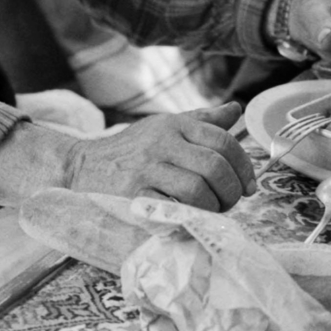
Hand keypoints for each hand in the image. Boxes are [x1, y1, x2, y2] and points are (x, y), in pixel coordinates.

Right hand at [61, 102, 255, 211]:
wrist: (80, 167)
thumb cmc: (129, 150)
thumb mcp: (162, 127)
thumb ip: (201, 121)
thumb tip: (235, 110)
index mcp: (174, 124)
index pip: (223, 140)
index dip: (244, 166)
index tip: (249, 185)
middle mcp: (162, 142)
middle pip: (215, 166)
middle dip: (231, 191)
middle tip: (230, 203)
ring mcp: (147, 168)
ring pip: (198, 190)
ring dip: (213, 208)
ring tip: (211, 212)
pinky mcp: (133, 194)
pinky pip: (173, 209)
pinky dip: (189, 218)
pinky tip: (191, 220)